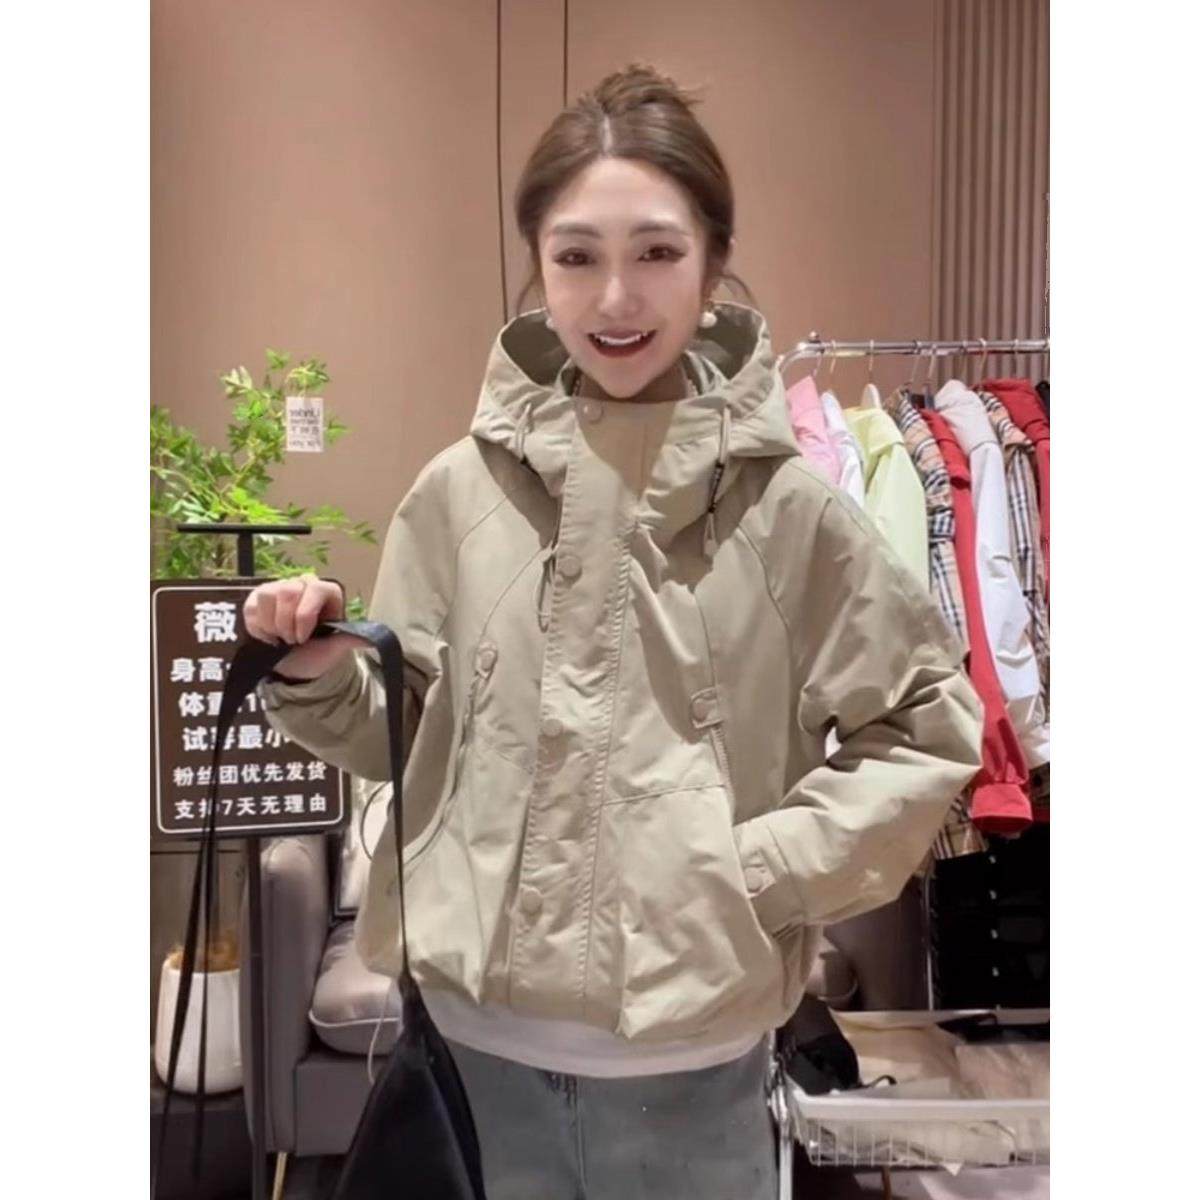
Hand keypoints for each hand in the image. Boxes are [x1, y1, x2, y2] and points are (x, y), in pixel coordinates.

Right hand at [242, 573, 369, 679]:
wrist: (293, 666)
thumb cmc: (316, 653)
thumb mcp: (335, 649)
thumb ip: (350, 640)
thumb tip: (372, 639)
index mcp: (327, 592)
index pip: (317, 589)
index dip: (305, 615)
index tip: (302, 638)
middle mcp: (304, 583)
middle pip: (288, 590)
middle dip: (287, 624)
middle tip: (292, 641)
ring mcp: (280, 588)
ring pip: (268, 595)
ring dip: (272, 626)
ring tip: (281, 638)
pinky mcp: (259, 597)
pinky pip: (252, 606)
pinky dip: (258, 627)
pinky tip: (269, 636)